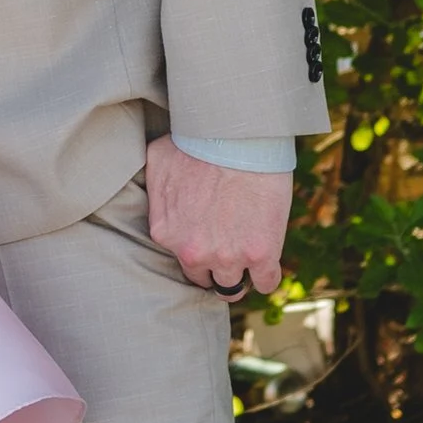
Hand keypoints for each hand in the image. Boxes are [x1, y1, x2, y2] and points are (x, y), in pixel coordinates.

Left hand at [145, 137, 290, 299]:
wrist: (238, 136)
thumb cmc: (197, 140)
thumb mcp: (158, 159)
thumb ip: (155, 186)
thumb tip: (157, 188)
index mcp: (167, 234)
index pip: (181, 259)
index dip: (197, 248)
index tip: (209, 237)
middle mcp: (193, 252)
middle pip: (205, 278)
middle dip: (215, 266)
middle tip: (229, 247)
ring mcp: (228, 257)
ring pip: (233, 287)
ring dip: (241, 274)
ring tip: (248, 257)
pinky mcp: (261, 255)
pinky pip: (266, 283)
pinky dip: (267, 275)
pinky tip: (267, 260)